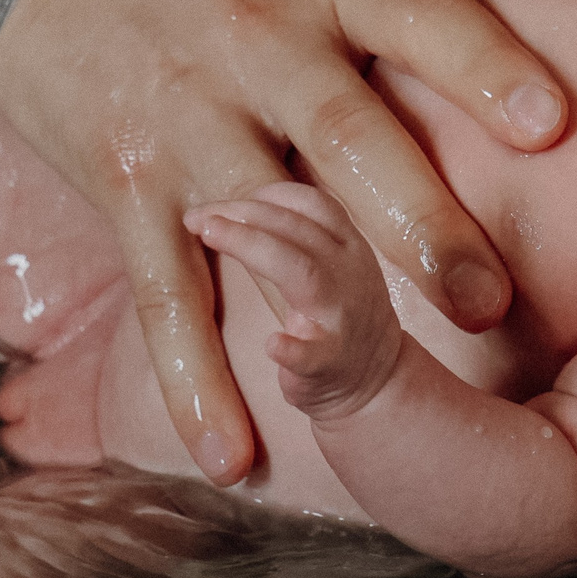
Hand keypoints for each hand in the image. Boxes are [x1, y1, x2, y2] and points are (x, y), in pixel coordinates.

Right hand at [0, 0, 566, 484]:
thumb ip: (414, 21)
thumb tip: (548, 102)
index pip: (418, 11)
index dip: (484, 63)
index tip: (554, 123)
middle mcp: (263, 41)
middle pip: (350, 132)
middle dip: (420, 221)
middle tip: (490, 298)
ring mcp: (189, 114)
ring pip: (264, 217)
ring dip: (317, 304)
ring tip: (377, 385)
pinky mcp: (126, 181)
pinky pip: (165, 292)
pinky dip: (195, 380)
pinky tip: (232, 454)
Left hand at [188, 182, 405, 422]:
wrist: (378, 382)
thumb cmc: (337, 315)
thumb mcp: (332, 264)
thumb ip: (294, 238)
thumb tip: (231, 209)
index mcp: (348, 246)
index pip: (312, 205)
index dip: (267, 196)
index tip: (224, 202)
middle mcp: (350, 274)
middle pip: (298, 231)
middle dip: (245, 217)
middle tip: (198, 216)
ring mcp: (342, 319)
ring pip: (304, 274)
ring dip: (254, 248)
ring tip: (211, 236)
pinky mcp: (331, 364)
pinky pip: (313, 354)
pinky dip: (291, 349)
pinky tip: (270, 343)